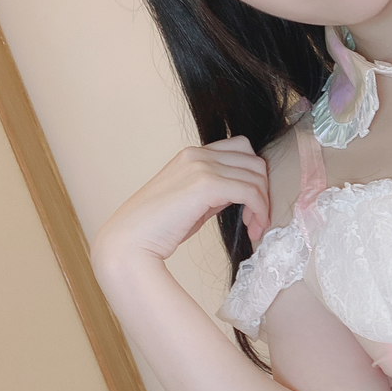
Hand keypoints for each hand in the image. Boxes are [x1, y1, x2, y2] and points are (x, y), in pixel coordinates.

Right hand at [91, 136, 270, 271]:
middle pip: (254, 160)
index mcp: (192, 155)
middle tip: (257, 219)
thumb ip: (215, 191)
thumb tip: (241, 192)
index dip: (253, 176)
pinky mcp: (206, 184)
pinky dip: (259, 209)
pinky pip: (250, 191)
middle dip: (262, 189)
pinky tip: (254, 227)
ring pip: (256, 175)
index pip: (241, 149)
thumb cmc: (157, 228)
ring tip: (255, 227)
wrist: (128, 241)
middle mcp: (197, 154)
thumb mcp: (191, 201)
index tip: (251, 206)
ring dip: (263, 203)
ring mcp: (201, 166)